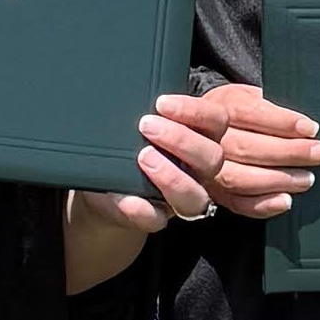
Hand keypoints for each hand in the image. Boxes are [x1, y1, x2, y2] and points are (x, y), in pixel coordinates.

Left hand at [68, 92, 227, 236]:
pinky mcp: (155, 218)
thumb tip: (143, 98)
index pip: (216, 122)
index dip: (196, 112)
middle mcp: (196, 170)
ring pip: (196, 196)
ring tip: (143, 157)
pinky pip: (157, 220)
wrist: (103, 185)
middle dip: (182, 140)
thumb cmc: (124, 146)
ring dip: (172, 177)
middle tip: (147, 125)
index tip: (162, 103)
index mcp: (198, 139)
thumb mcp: (133, 124)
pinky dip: (143, 211)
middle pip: (213, 158)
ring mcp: (179, 197)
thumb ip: (142, 112)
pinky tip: (128, 200)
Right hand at [196, 84, 319, 220]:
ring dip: (279, 180)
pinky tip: (285, 201)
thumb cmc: (233, 111)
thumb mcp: (246, 96)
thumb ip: (268, 107)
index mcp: (218, 109)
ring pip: (241, 178)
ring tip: (307, 178)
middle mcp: (209, 141)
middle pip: (248, 148)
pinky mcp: (215, 193)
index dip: (282, 123)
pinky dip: (263, 206)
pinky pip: (237, 204)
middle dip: (290, 152)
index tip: (310, 128)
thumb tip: (304, 124)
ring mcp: (208, 169)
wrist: (200, 129)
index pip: (249, 115)